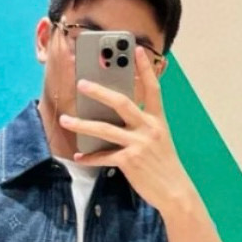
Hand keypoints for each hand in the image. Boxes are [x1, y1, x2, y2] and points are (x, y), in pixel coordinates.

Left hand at [58, 46, 194, 212]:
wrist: (175, 191)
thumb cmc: (164, 164)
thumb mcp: (159, 139)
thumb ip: (142, 125)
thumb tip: (115, 115)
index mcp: (157, 120)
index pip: (153, 88)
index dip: (146, 68)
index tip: (137, 50)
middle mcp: (149, 128)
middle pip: (122, 103)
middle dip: (100, 91)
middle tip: (82, 83)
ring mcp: (139, 144)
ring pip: (105, 129)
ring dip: (82, 124)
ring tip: (66, 120)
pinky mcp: (130, 161)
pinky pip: (104, 156)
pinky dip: (90, 157)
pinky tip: (79, 157)